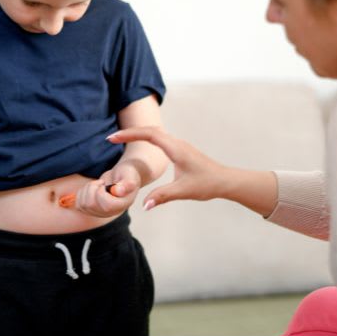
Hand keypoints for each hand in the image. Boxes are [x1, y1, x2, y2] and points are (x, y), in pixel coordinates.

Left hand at [75, 163, 140, 217]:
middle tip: (101, 183)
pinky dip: (81, 194)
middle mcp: (111, 212)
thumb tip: (118, 191)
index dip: (100, 192)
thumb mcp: (130, 175)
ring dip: (87, 189)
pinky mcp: (91, 210)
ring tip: (97, 185)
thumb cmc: (127, 174)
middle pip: (91, 205)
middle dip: (92, 188)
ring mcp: (100, 213)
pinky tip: (92, 189)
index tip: (104, 184)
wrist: (122, 176)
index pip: (106, 205)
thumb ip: (127, 183)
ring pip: (83, 205)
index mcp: (121, 205)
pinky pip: (79, 205)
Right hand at [107, 126, 227, 209]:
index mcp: (175, 149)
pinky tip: (140, 144)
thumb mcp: (183, 191)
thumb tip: (144, 205)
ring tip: (120, 139)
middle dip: (129, 132)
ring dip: (137, 134)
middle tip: (111, 138)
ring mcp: (179, 145)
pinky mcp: (181, 150)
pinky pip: (160, 138)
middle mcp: (177, 143)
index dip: (129, 135)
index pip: (148, 135)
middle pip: (149, 130)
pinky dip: (146, 138)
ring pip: (155, 133)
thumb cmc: (207, 184)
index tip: (113, 138)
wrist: (225, 181)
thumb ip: (162, 196)